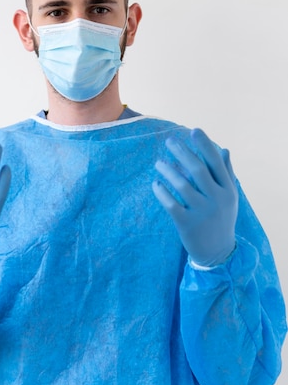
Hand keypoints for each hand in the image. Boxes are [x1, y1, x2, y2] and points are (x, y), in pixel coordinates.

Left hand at [152, 128, 237, 266]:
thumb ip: (227, 173)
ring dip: (168, 170)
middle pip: (198, 169)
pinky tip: (155, 184)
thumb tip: (225, 149)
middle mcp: (217, 199)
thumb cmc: (221, 219)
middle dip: (183, 152)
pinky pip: (171, 203)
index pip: (216, 162)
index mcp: (228, 190)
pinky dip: (161, 192)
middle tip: (169, 141)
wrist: (218, 253)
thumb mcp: (229, 197)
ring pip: (182, 185)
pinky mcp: (187, 224)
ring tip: (158, 163)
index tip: (193, 130)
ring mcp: (202, 212)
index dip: (205, 145)